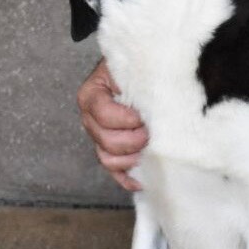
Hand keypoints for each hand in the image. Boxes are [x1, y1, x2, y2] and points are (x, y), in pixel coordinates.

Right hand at [77, 59, 147, 191]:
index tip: (144, 116)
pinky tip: (141, 181)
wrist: (141, 71)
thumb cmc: (140, 68)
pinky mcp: (109, 150)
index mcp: (91, 95)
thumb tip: (159, 104)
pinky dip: (126, 178)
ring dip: (132, 158)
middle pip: (106, 141)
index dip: (127, 120)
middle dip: (134, 140)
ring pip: (108, 159)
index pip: (104, 115)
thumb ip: (141, 83)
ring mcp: (98, 136)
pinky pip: (113, 170)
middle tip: (152, 131)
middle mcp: (89, 118)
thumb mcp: (138, 67)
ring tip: (150, 147)